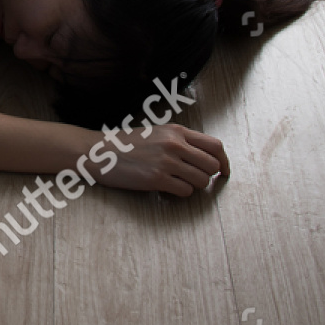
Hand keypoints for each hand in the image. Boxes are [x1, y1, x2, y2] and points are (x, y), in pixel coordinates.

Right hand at [98, 123, 229, 195]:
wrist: (99, 152)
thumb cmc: (126, 144)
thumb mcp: (157, 133)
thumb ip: (180, 141)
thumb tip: (205, 157)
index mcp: (176, 131)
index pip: (215, 146)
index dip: (224, 161)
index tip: (224, 171)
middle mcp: (174, 144)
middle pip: (212, 165)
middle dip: (208, 176)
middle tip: (196, 179)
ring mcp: (166, 161)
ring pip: (202, 180)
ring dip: (195, 186)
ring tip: (179, 183)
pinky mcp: (157, 179)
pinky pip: (185, 191)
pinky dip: (181, 193)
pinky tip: (167, 188)